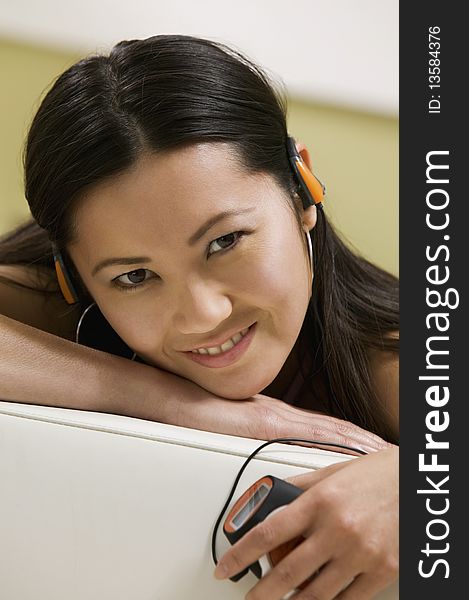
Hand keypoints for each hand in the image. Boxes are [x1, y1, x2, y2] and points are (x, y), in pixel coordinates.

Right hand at [172, 388, 391, 454]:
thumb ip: (257, 440)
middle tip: (391, 451)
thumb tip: (273, 458)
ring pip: (327, 431)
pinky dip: (331, 443)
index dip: (352, 436)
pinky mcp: (265, 423)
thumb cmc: (203, 416)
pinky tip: (345, 450)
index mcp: (279, 416)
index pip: (325, 427)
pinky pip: (305, 435)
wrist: (180, 401)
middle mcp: (284, 414)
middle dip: (363, 441)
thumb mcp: (236, 429)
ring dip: (356, 442)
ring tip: (381, 452)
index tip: (375, 447)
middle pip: (334, 428)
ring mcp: (277, 417)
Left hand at [214, 446, 398, 599]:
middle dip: (261, 593)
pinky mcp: (382, 571)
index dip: (240, 554)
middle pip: (287, 573)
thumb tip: (269, 497)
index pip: (268, 532)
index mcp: (320, 501)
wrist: (415, 483)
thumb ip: (299, 487)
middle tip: (250, 599)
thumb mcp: (331, 473)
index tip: (225, 567)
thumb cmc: (375, 474)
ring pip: (315, 595)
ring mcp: (360, 553)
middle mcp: (337, 529)